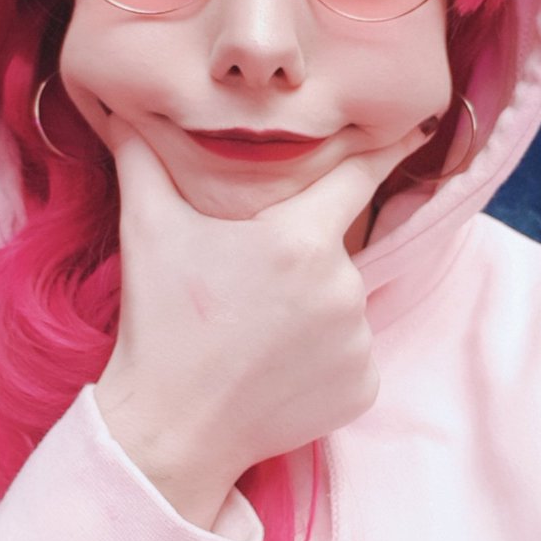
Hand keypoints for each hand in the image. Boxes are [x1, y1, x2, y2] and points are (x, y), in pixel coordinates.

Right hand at [94, 119, 412, 525]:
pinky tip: (278, 369)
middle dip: (302, 256)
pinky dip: (324, 357)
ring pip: (343, 304)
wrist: (170, 430)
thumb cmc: (161, 322)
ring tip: (255, 332)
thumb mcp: (149, 229)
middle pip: (335, 248)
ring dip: (312, 309)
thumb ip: (144, 159)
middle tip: (250, 285)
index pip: (358, 176)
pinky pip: (352, 355)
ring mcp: (359, 342)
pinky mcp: (364, 388)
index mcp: (301, 239)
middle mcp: (344, 287)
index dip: (383, 148)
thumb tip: (123, 110)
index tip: (417, 128)